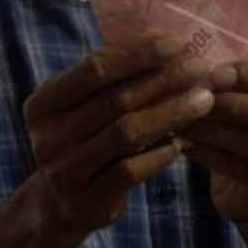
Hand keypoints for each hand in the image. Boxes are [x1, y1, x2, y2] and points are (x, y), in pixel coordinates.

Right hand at [23, 31, 213, 238]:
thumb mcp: (84, 107)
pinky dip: (161, 152)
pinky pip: (131, 170)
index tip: (176, 42)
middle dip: (164, 79)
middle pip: (116, 100)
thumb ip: (113, 79)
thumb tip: (167, 43)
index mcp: (43, 103)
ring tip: (204, 100)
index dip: (138, 53)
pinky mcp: (86, 201)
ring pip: (127, 133)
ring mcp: (64, 171)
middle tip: (199, 67)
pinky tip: (185, 140)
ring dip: (171, 112)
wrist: (60, 204)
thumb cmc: (83, 141)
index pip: (95, 68)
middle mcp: (47, 136)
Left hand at [182, 62, 247, 223]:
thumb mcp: (243, 103)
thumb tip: (199, 65)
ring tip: (184, 122)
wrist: (247, 191)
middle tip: (199, 98)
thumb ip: (232, 84)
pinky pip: (241, 169)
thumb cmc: (244, 134)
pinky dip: (210, 156)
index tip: (215, 73)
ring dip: (216, 131)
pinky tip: (186, 146)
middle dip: (234, 103)